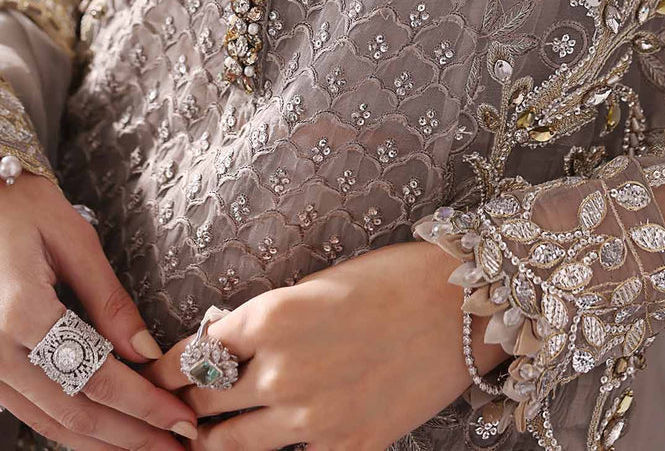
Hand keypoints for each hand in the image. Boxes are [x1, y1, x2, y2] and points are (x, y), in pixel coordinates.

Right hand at [0, 171, 197, 448]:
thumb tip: (145, 351)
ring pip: (49, 422)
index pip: (95, 376)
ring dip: (102, 442)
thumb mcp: (72, 239)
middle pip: (73, 411)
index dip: (142, 405)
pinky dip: (72, 426)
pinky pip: (31, 411)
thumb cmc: (21, 206)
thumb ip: (109, 299)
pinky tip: (107, 430)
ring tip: (150, 447)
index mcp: (21, 314)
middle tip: (177, 448)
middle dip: (129, 436)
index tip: (181, 420)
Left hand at [143, 239, 510, 450]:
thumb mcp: (318, 284)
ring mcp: (313, 419)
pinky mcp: (347, 447)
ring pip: (229, 447)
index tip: (154, 374)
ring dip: (212, 440)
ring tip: (202, 438)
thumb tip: (227, 344)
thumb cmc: (392, 278)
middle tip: (171, 410)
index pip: (194, 353)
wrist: (462, 307)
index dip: (168, 367)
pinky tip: (269, 443)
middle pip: (203, 402)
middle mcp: (282, 372)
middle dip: (184, 406)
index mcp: (272, 317)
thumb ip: (269, 320)